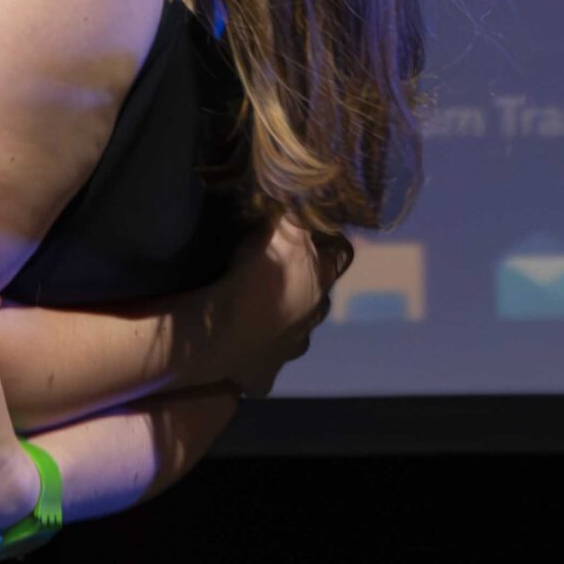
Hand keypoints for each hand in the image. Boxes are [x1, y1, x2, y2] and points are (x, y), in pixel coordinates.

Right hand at [209, 217, 350, 381]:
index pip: (342, 254)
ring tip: (258, 313)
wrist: (221, 332)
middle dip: (307, 288)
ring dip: (285, 324)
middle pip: (321, 298)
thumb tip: (307, 189)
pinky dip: (258, 358)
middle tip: (278, 275)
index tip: (316, 235)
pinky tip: (241, 349)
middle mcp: (313, 315)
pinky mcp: (266, 374)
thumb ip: (295, 212)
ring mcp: (292, 348)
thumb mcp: (277, 229)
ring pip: (298, 334)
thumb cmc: (253, 274)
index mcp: (320, 278)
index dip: (331, 243)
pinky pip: (267, 367)